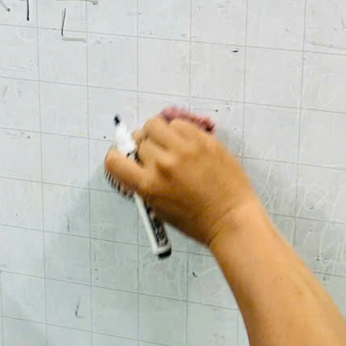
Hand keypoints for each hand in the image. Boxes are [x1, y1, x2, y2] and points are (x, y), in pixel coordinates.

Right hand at [104, 114, 259, 247]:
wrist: (231, 218)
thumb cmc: (197, 221)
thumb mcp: (159, 208)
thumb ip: (144, 184)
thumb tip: (136, 163)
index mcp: (148, 185)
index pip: (114, 160)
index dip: (118, 157)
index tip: (126, 158)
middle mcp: (162, 164)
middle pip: (139, 140)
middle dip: (144, 147)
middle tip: (156, 155)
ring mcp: (184, 149)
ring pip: (155, 124)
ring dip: (158, 133)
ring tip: (170, 145)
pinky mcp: (203, 140)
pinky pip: (179, 124)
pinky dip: (178, 130)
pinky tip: (186, 144)